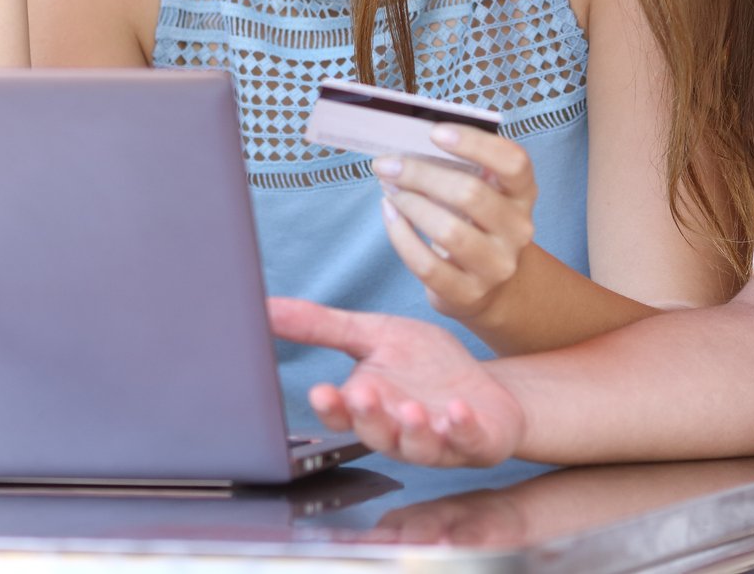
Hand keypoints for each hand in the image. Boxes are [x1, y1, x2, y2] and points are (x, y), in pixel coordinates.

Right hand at [267, 296, 523, 466]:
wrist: (487, 390)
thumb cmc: (426, 368)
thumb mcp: (375, 335)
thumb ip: (323, 326)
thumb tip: (266, 306)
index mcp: (369, 404)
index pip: (342, 412)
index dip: (331, 407)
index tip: (321, 392)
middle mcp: (398, 430)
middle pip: (375, 432)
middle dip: (368, 417)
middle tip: (363, 394)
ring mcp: (437, 440)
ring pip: (417, 446)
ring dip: (412, 430)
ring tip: (411, 409)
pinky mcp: (475, 442)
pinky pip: (466, 441)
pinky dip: (461, 429)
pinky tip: (458, 409)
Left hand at [374, 125, 537, 322]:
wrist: (491, 286)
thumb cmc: (475, 224)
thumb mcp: (481, 192)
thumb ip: (457, 168)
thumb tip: (406, 146)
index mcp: (522, 194)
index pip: (513, 162)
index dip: (475, 143)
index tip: (435, 132)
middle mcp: (518, 230)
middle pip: (470, 193)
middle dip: (420, 174)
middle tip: (388, 165)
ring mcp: (496, 266)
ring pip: (448, 230)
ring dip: (410, 204)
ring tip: (390, 190)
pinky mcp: (469, 293)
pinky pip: (427, 264)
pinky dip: (401, 236)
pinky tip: (390, 216)